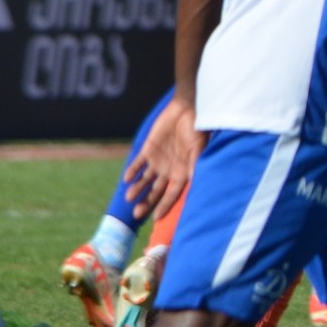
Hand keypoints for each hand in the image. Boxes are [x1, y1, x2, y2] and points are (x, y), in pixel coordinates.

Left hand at [123, 95, 202, 219]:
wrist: (187, 109)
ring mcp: (158, 161)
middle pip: (155, 192)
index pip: (171, 194)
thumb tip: (193, 184)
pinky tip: (127, 179)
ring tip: (129, 197)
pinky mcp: (148, 150)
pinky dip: (132, 171)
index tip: (155, 218)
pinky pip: (138, 163)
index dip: (164, 206)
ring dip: (137, 189)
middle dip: (146, 202)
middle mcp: (168, 171)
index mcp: (182, 173)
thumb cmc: (197, 129)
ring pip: (145, 181)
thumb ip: (194, 165)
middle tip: (137, 213)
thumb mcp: (198, 148)